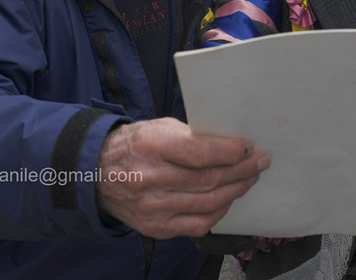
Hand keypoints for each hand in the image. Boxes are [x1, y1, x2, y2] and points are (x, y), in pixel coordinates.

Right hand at [96, 117, 269, 238]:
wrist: (96, 174)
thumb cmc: (135, 145)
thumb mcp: (158, 127)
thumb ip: (191, 136)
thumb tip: (231, 145)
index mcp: (150, 146)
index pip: (199, 152)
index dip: (229, 152)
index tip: (248, 147)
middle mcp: (149, 179)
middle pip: (208, 179)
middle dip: (241, 170)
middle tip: (259, 162)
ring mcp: (152, 208)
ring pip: (208, 203)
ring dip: (236, 190)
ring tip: (250, 178)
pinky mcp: (155, 228)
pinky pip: (198, 224)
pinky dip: (220, 211)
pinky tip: (230, 198)